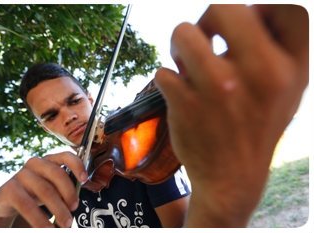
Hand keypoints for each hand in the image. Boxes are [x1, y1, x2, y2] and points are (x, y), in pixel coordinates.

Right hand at [0, 152, 86, 227]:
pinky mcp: (7, 189)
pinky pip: (27, 204)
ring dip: (58, 209)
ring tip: (66, 224)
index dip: (77, 165)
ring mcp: (20, 175)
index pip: (65, 155)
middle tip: (74, 209)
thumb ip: (65, 190)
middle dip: (69, 193)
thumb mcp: (52, 191)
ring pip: (45, 190)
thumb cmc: (34, 197)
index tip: (84, 179)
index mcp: (49, 161)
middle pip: (57, 173)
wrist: (4, 208)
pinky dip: (40, 219)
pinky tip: (47, 228)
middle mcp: (35, 164)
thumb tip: (80, 200)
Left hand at [154, 4, 307, 226]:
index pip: (288, 9)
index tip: (244, 25)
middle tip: (204, 35)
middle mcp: (259, 74)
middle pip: (224, 7)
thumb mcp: (285, 92)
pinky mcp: (186, 105)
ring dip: (179, 45)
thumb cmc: (256, 128)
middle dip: (207, 18)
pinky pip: (163, 71)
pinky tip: (179, 93)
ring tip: (183, 61)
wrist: (232, 179)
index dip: (259, 9)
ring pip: (182, 33)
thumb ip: (275, 49)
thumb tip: (247, 11)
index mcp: (289, 69)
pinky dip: (168, 79)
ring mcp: (219, 89)